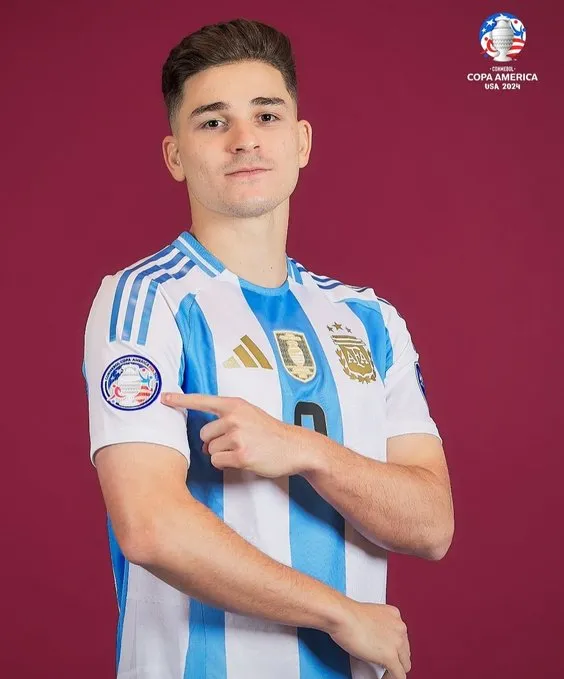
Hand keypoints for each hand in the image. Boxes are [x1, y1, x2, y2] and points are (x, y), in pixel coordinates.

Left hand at [162, 392, 306, 477]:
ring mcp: (237, 436)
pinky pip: (218, 462)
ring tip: (243, 450)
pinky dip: (226, 464)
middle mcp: (234, 418)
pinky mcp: (241, 455)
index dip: (180, 400)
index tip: (162, 398)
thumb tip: (203, 438)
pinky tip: (244, 459)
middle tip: (236, 443)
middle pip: (203, 434)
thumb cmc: (269, 432)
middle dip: (214, 442)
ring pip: (210, 450)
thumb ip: (227, 417)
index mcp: (234, 405)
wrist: (294, 447)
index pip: (202, 401)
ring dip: (222, 454)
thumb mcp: (249, 414)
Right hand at [329, 600, 410, 678]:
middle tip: (383, 663)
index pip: (401, 637)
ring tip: (383, 671)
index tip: (386, 651)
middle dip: (396, 658)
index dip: (394, 647)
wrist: (342, 616)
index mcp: (394, 615)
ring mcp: (397, 642)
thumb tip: (375, 639)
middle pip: (405, 651)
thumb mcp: (369, 616)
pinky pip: (399, 675)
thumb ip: (378, 626)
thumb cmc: (347, 614)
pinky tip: (383, 677)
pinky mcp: (390, 657)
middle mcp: (399, 627)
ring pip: (405, 665)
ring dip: (395, 669)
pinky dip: (391, 678)